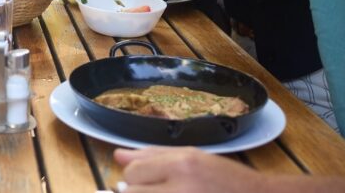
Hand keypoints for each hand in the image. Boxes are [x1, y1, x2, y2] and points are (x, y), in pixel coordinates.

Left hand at [114, 147, 263, 192]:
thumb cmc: (226, 179)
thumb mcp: (192, 157)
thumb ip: (153, 155)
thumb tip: (118, 155)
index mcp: (183, 165)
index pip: (133, 171)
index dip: (136, 175)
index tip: (148, 179)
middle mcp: (182, 189)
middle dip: (138, 192)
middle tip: (159, 191)